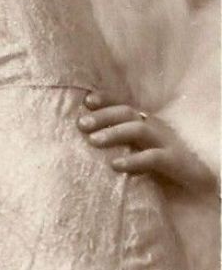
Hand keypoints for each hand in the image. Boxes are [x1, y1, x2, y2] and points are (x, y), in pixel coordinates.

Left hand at [78, 91, 216, 192]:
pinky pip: (153, 157)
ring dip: (114, 133)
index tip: (86, 101)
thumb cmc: (163, 164)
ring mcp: (165, 141)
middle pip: (127, 112)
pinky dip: (133, 160)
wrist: (200, 182)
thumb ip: (121, 140)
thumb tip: (90, 137)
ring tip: (93, 141)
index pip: (123, 104)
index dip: (106, 99)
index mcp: (145, 120)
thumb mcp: (140, 147)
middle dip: (103, 116)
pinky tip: (116, 165)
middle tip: (81, 124)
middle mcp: (154, 125)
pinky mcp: (175, 161)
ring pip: (138, 129)